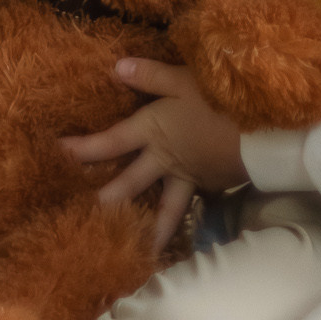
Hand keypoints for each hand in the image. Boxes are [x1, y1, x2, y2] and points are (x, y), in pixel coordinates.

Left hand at [61, 59, 248, 254]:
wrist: (263, 133)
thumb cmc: (220, 100)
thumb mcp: (184, 80)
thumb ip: (151, 75)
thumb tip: (116, 67)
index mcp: (154, 131)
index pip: (110, 142)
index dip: (83, 149)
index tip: (57, 155)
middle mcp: (166, 159)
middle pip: (129, 184)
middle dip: (107, 201)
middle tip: (83, 220)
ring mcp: (189, 175)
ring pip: (165, 207)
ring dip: (150, 229)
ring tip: (139, 252)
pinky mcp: (212, 182)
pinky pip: (189, 202)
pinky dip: (181, 217)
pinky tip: (179, 224)